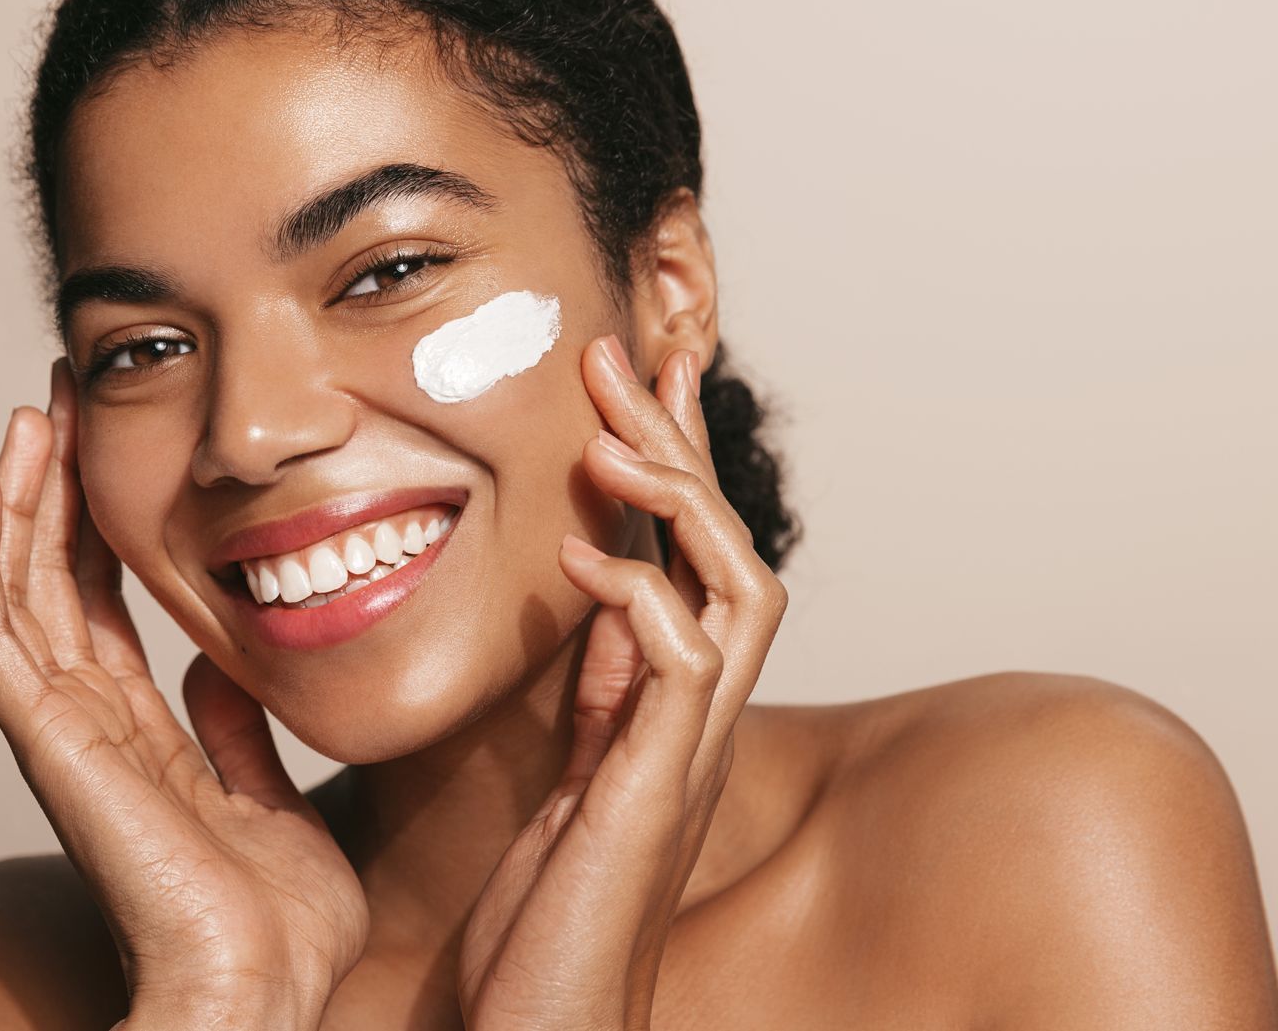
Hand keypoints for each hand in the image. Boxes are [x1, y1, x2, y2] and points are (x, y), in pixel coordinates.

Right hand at [0, 360, 368, 1030]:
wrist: (261, 991)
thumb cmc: (277, 927)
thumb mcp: (273, 801)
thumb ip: (237, 733)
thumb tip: (220, 667)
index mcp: (137, 737)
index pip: (100, 607)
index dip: (96, 525)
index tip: (103, 448)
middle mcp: (86, 726)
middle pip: (50, 583)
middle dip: (52, 489)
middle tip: (56, 401)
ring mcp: (59, 733)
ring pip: (14, 591)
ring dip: (15, 501)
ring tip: (23, 418)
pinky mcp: (46, 741)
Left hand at [456, 339, 788, 1030]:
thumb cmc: (544, 924)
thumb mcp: (564, 780)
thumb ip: (591, 693)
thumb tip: (596, 596)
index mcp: (662, 709)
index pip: (685, 557)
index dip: (672, 461)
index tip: (636, 376)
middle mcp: (691, 722)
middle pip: (724, 549)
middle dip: (678, 447)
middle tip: (620, 355)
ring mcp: (683, 756)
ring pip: (734, 592)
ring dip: (679, 507)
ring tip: (610, 438)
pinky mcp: (654, 796)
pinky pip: (679, 673)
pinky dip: (641, 604)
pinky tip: (585, 563)